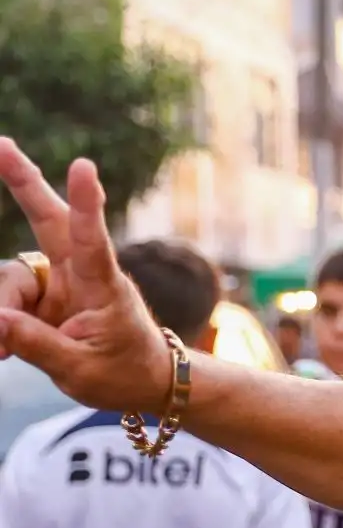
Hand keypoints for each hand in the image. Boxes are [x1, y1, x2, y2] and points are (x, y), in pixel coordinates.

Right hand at [0, 143, 170, 409]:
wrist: (143, 382)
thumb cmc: (124, 374)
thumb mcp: (81, 370)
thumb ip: (37, 345)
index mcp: (104, 287)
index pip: (92, 242)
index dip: (86, 205)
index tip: (84, 167)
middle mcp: (81, 275)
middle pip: (48, 219)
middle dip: (23, 182)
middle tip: (0, 144)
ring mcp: (59, 282)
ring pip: (11, 277)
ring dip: (1, 310)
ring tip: (1, 355)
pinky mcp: (42, 296)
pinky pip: (7, 298)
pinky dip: (1, 323)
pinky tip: (3, 353)